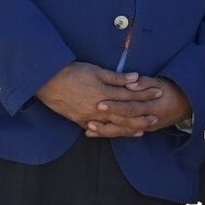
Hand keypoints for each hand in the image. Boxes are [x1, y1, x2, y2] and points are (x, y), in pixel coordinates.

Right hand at [37, 61, 160, 133]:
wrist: (46, 81)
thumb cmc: (71, 72)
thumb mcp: (95, 70)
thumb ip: (116, 77)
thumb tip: (135, 78)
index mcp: (104, 93)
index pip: (130, 95)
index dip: (146, 94)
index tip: (158, 92)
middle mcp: (98, 108)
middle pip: (125, 114)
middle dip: (142, 116)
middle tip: (156, 117)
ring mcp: (89, 117)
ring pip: (113, 126)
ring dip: (128, 129)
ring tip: (141, 130)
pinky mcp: (79, 121)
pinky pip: (97, 130)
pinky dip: (109, 132)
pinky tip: (117, 133)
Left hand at [86, 75, 193, 137]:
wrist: (188, 104)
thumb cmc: (172, 90)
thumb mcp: (160, 83)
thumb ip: (144, 83)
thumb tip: (129, 83)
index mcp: (154, 106)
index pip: (131, 107)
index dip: (116, 106)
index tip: (100, 103)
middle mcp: (150, 120)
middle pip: (125, 122)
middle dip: (107, 121)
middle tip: (90, 118)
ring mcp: (147, 127)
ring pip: (124, 131)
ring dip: (106, 130)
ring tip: (89, 128)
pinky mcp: (144, 130)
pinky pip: (126, 133)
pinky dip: (110, 133)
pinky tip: (95, 132)